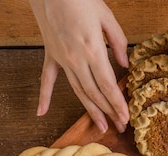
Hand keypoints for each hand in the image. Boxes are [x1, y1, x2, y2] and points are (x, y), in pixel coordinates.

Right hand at [30, 0, 129, 132]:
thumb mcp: (107, 17)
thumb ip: (118, 42)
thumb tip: (124, 64)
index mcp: (92, 50)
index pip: (107, 85)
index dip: (117, 104)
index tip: (125, 117)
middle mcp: (76, 59)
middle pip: (94, 93)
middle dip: (108, 112)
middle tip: (120, 126)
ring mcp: (62, 59)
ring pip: (78, 91)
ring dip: (90, 110)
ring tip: (100, 126)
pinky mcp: (51, 54)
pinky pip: (48, 79)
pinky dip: (44, 96)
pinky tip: (41, 112)